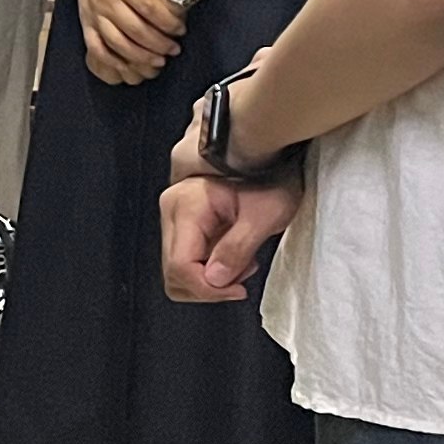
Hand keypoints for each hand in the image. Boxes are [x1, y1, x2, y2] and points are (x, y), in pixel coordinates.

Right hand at [72, 0, 182, 86]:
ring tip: (158, 62)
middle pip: (134, 29)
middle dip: (158, 44)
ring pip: (117, 42)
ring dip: (139, 57)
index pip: (148, 7)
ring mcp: (94, 12)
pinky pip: (97, 47)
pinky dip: (112, 61)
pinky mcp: (86, 21)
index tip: (181, 31)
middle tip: (174, 50)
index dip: (167, 23)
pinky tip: (129, 67)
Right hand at [162, 172, 302, 302]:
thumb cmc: (271, 176)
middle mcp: (172, 210)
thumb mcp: (264, 215)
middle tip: (243, 275)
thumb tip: (214, 280)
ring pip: (177, 272)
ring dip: (209, 280)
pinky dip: (210, 268)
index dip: (208, 288)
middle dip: (210, 285)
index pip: (180, 266)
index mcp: (187, 205)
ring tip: (241, 263)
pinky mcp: (185, 223)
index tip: (237, 290)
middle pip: (174, 273)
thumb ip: (237, 249)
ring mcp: (175, 216)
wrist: (268, 153)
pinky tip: (234, 255)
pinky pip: (188, 259)